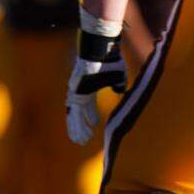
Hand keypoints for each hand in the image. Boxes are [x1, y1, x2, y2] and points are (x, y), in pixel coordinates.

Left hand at [66, 30, 125, 145]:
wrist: (101, 50)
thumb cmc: (110, 60)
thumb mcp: (118, 76)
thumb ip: (118, 84)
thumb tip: (120, 91)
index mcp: (89, 87)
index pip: (88, 105)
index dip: (90, 116)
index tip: (94, 125)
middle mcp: (80, 91)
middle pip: (78, 113)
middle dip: (81, 126)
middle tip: (83, 139)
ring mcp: (75, 92)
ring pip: (74, 116)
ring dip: (77, 129)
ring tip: (80, 142)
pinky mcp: (74, 93)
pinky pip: (73, 113)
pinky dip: (75, 125)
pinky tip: (77, 135)